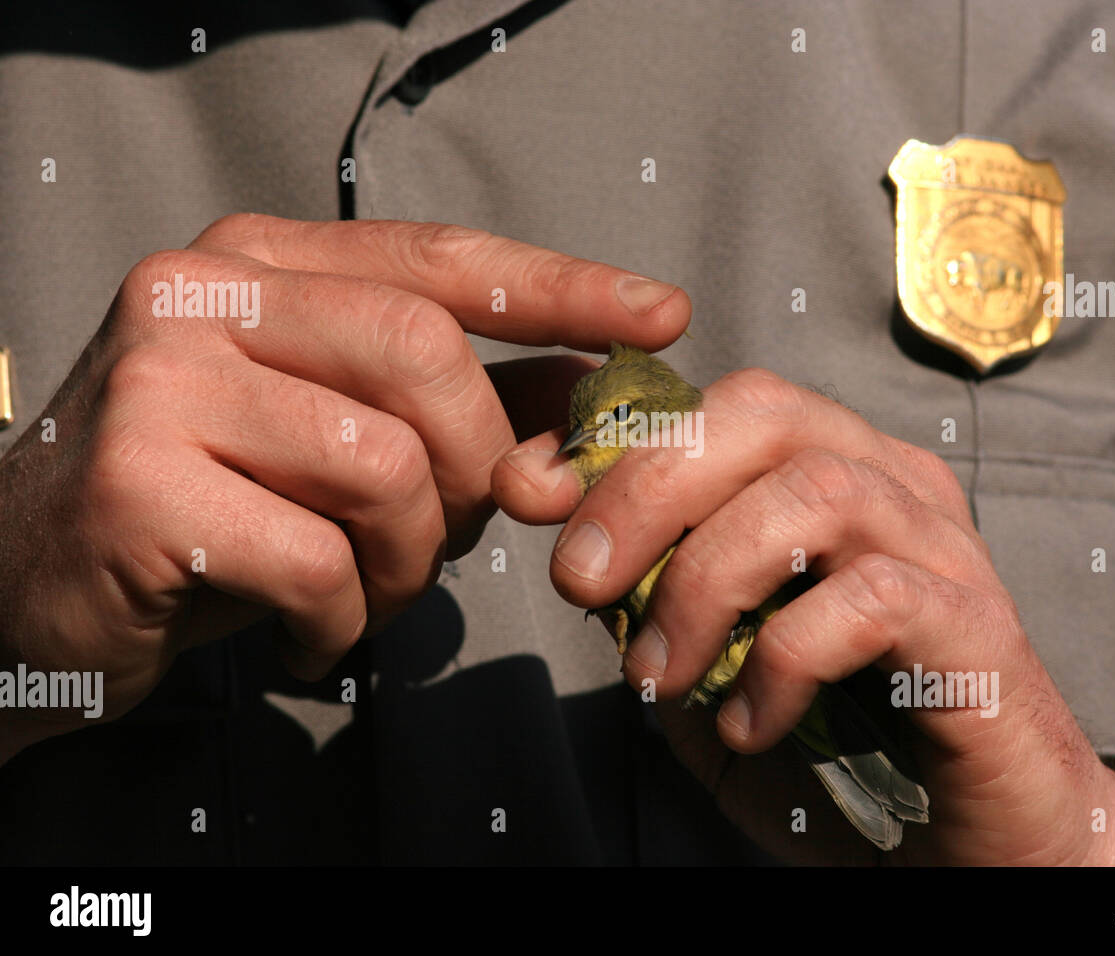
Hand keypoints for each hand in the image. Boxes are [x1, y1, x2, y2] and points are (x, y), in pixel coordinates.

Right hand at [0, 214, 688, 762]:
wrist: (28, 585)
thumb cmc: (213, 505)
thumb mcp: (339, 438)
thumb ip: (458, 408)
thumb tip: (595, 392)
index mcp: (260, 261)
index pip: (438, 258)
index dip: (561, 285)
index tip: (660, 314)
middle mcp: (201, 292)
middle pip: (422, 356)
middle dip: (474, 465)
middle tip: (456, 532)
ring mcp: (160, 381)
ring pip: (382, 464)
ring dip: (410, 558)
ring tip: (373, 592)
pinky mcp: (136, 485)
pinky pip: (319, 558)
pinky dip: (346, 619)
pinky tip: (313, 632)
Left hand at [494, 367, 1114, 864]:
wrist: (973, 841)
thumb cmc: (844, 744)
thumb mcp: (716, 670)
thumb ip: (657, 608)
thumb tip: (578, 553)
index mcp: (831, 474)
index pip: (720, 409)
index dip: (615, 440)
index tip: (528, 495)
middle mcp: (893, 487)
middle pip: (764, 418)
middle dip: (648, 490)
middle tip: (583, 584)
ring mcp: (943, 550)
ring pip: (815, 494)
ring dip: (708, 580)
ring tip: (662, 674)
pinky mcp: (979, 627)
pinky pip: (871, 600)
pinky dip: (783, 661)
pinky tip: (749, 726)